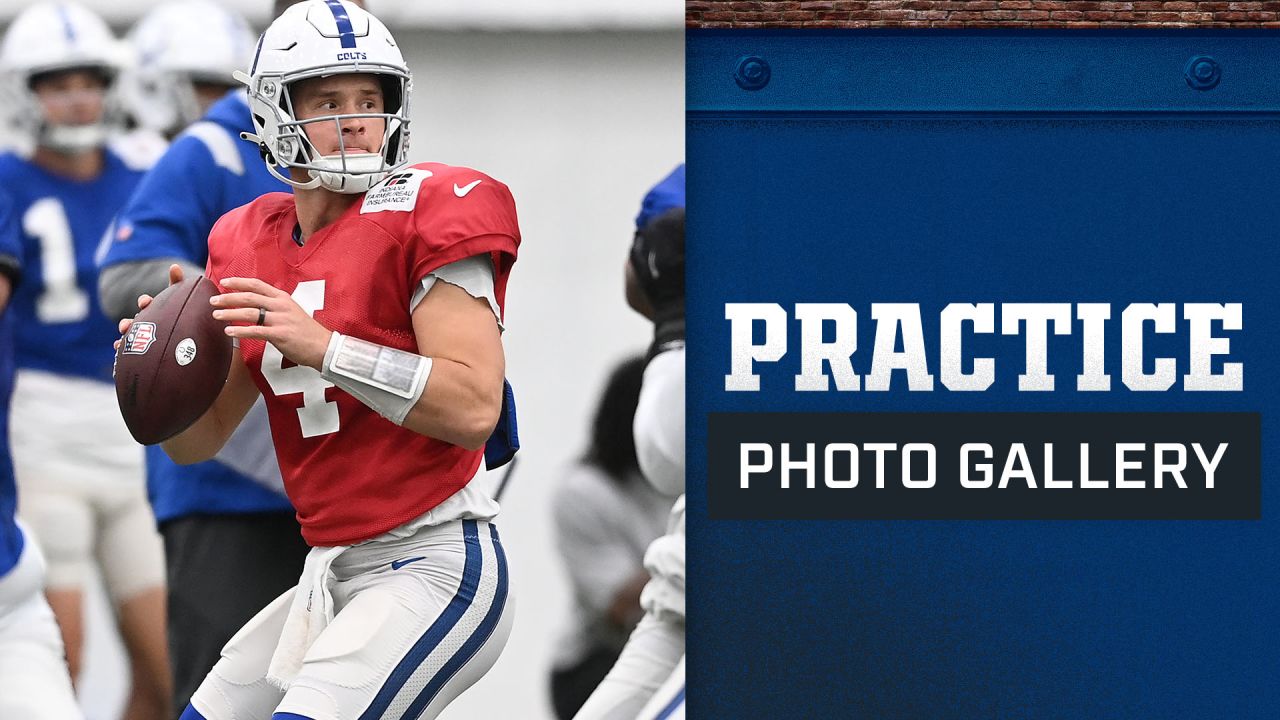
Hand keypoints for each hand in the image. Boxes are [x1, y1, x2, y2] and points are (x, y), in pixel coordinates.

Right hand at [115, 264, 184, 351]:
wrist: (192, 341)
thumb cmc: (186, 314)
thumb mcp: (183, 298)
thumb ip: (178, 284)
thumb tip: (174, 265)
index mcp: (156, 309)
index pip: (147, 303)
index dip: (145, 302)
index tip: (146, 303)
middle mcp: (147, 321)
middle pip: (134, 321)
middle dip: (128, 321)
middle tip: (127, 326)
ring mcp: (143, 335)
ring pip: (130, 334)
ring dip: (123, 334)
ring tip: (122, 337)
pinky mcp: (142, 349)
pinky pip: (129, 349)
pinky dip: (120, 347)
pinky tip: (117, 348)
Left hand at [211, 277, 331, 369]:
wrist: (324, 347)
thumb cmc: (306, 332)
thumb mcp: (292, 312)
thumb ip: (274, 307)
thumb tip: (255, 306)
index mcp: (283, 298)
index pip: (257, 285)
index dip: (239, 282)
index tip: (224, 282)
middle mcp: (281, 306)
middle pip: (250, 297)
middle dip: (229, 297)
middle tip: (213, 300)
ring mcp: (281, 320)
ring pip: (250, 312)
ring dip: (230, 313)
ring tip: (216, 315)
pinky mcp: (280, 335)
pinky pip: (256, 331)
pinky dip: (240, 331)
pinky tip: (229, 331)